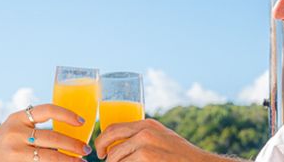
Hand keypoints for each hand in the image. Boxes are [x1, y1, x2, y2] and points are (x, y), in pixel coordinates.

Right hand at [0, 104, 91, 161]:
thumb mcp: (13, 129)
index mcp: (18, 118)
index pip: (47, 110)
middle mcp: (15, 132)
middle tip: (86, 150)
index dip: (67, 114)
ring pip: (50, 156)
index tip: (82, 121)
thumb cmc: (1, 145)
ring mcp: (15, 151)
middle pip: (53, 137)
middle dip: (74, 145)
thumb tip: (68, 136)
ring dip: (69, 160)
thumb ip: (33, 127)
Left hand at [94, 119, 233, 161]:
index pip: (115, 127)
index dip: (103, 139)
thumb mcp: (163, 140)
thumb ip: (145, 137)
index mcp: (148, 124)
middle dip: (102, 150)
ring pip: (115, 156)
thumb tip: (123, 145)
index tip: (102, 150)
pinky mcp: (146, 157)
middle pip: (110, 137)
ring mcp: (145, 143)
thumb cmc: (181, 157)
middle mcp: (145, 130)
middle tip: (102, 158)